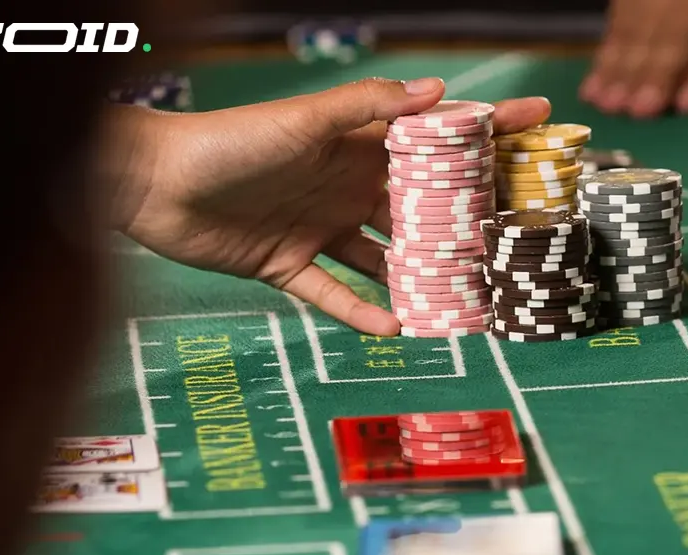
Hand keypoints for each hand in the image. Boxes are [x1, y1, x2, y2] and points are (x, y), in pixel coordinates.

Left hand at [116, 77, 552, 334]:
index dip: (485, 130)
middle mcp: (345, 186)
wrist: (147, 183)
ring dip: (421, 278)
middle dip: (469, 219)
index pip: (434, 137)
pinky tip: (396, 331)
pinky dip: (362, 313)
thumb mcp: (303, 121)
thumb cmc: (225, 141)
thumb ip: (368, 107)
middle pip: (421, 205)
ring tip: (467, 300)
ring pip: (385, 257)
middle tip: (520, 237)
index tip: (539, 124)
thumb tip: (435, 91)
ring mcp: (318, 227)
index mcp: (356, 145)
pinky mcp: (286, 266)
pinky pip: (334, 295)